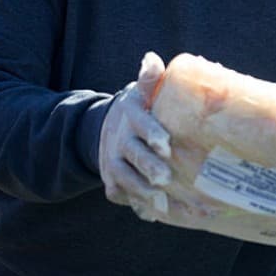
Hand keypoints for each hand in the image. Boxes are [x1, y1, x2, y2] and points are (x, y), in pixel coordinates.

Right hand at [99, 52, 172, 221]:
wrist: (109, 126)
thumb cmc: (141, 109)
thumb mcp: (142, 93)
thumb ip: (150, 80)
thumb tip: (152, 59)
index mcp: (131, 116)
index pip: (140, 123)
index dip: (152, 133)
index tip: (166, 143)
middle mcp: (119, 139)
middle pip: (132, 155)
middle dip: (148, 167)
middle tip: (166, 178)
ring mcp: (113, 161)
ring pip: (124, 178)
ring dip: (142, 191)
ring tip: (162, 201)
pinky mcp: (111, 180)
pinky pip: (119, 194)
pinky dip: (134, 205)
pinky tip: (152, 215)